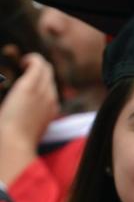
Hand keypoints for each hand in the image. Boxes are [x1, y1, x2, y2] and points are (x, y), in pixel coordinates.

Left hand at [0, 52, 59, 184]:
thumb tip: (22, 112)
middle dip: (39, 71)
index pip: (51, 90)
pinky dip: (32, 59)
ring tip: (22, 64)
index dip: (42, 84)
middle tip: (24, 70)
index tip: (28, 85)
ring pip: (47, 69)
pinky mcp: (30, 86)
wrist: (15, 142)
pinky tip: (22, 62)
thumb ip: (29, 119)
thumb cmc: (15, 140)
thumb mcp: (27, 130)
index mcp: (50, 111)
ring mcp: (42, 92)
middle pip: (51, 77)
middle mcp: (50, 99)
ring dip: (35, 63)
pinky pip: (38, 64)